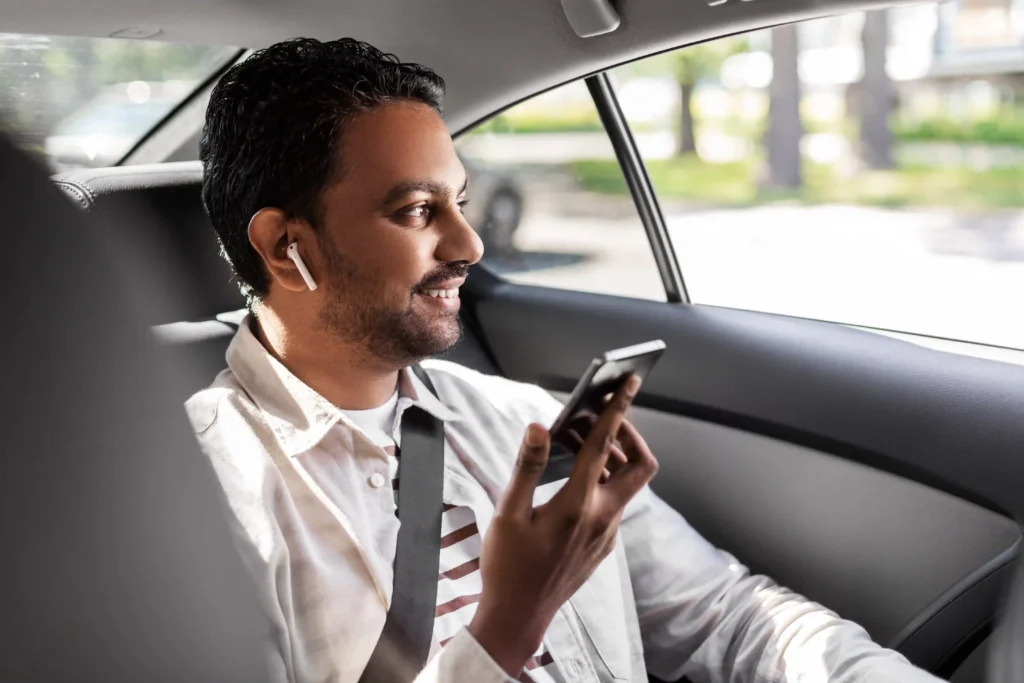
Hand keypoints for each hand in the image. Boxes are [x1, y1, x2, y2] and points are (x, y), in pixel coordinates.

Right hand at [468, 374, 658, 675]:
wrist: (519, 616)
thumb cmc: (508, 566)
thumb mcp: (508, 513)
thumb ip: (527, 467)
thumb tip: (540, 427)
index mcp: (578, 505)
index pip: (605, 446)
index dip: (617, 409)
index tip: (628, 382)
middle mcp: (602, 518)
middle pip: (640, 465)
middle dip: (628, 434)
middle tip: (600, 417)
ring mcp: (607, 534)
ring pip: (627, 484)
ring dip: (611, 457)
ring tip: (576, 443)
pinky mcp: (603, 545)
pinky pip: (614, 502)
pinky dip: (603, 480)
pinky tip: (573, 479)